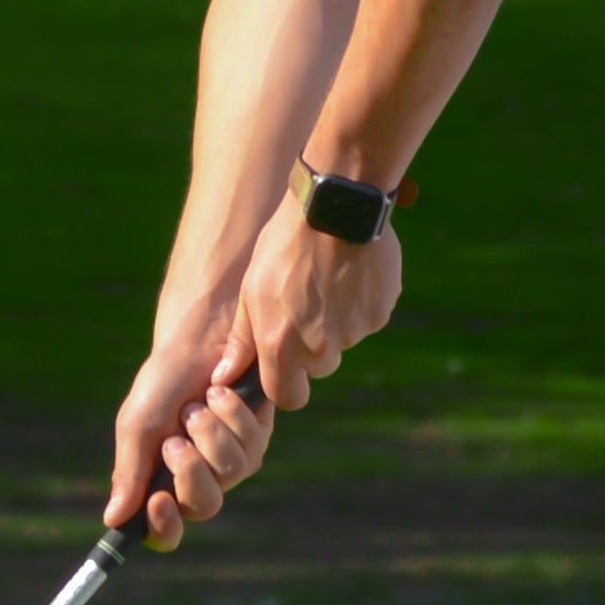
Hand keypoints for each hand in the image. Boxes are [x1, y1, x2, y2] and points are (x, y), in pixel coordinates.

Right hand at [105, 315, 285, 551]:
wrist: (195, 342)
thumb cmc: (161, 385)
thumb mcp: (137, 426)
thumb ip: (129, 472)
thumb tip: (113, 519)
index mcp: (163, 484)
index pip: (165, 531)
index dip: (163, 528)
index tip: (159, 502)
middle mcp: (200, 480)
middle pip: (204, 506)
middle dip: (190, 471)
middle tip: (175, 441)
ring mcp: (232, 462)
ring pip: (230, 471)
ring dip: (209, 433)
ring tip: (195, 405)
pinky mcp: (257, 438)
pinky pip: (250, 443)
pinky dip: (230, 415)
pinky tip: (219, 392)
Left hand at [231, 203, 401, 409]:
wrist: (334, 206)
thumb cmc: (282, 245)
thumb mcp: (251, 290)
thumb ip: (242, 340)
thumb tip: (224, 376)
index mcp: (282, 346)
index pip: (288, 397)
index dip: (285, 383)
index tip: (283, 363)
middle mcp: (321, 348)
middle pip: (318, 367)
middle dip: (310, 346)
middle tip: (303, 302)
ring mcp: (354, 332)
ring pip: (343, 340)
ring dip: (335, 322)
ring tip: (325, 279)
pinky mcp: (380, 313)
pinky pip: (366, 319)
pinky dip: (358, 304)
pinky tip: (348, 272)